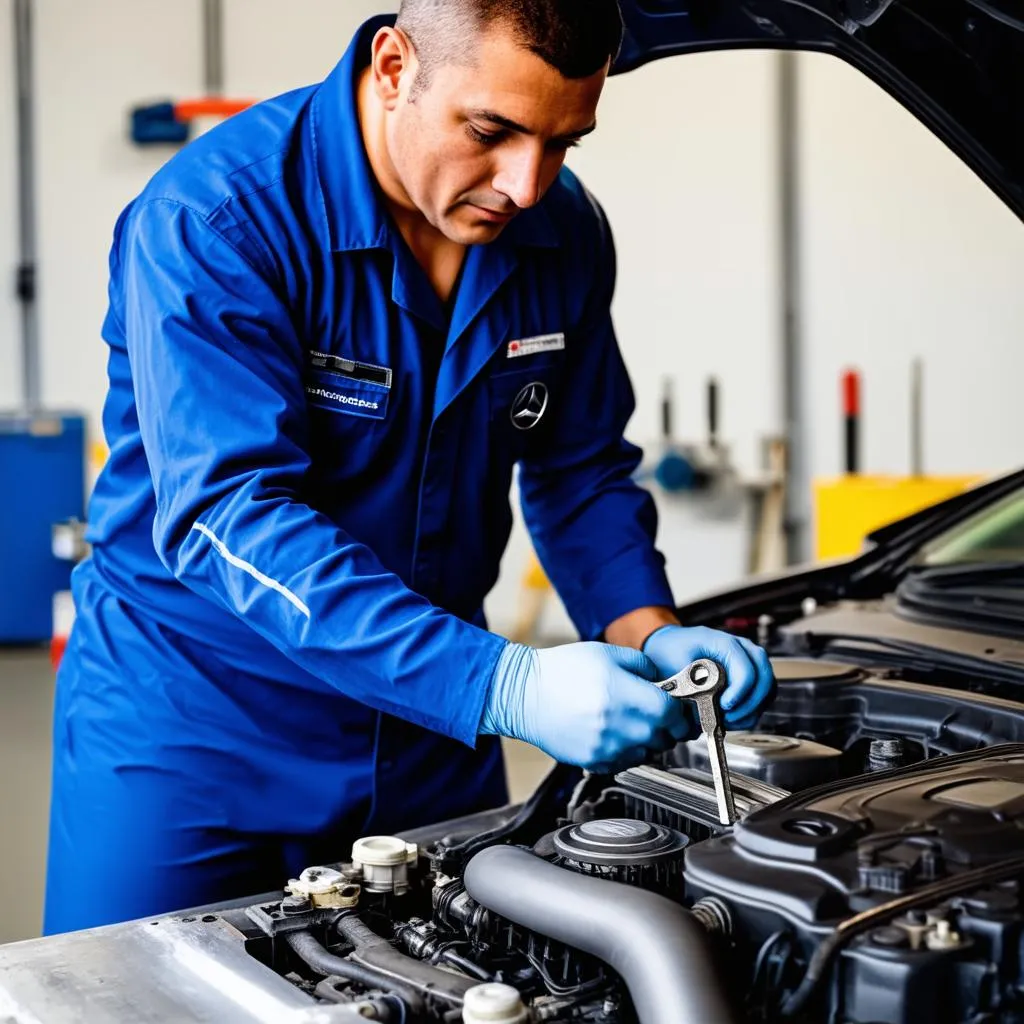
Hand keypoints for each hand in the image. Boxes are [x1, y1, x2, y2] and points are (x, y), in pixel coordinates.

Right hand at [480, 641, 693, 771]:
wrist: (523, 695)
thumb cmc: (560, 672)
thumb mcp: (606, 653)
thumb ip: (642, 665)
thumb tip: (664, 680)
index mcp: (623, 695)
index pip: (671, 712)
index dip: (678, 709)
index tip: (675, 703)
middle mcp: (617, 726)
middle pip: (664, 736)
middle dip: (665, 723)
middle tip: (653, 709)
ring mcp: (606, 748)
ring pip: (647, 751)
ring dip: (646, 738)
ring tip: (627, 719)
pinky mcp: (594, 762)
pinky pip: (625, 761)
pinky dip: (626, 749)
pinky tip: (611, 731)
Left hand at [642, 625, 774, 729]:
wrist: (668, 646)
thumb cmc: (672, 650)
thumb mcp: (675, 661)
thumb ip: (691, 681)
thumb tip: (706, 703)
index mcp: (726, 643)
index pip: (746, 670)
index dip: (739, 693)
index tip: (723, 707)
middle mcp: (743, 651)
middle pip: (764, 679)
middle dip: (748, 705)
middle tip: (728, 718)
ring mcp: (749, 663)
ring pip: (767, 690)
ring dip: (751, 711)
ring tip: (728, 721)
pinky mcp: (749, 678)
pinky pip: (761, 698)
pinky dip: (750, 712)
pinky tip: (732, 719)